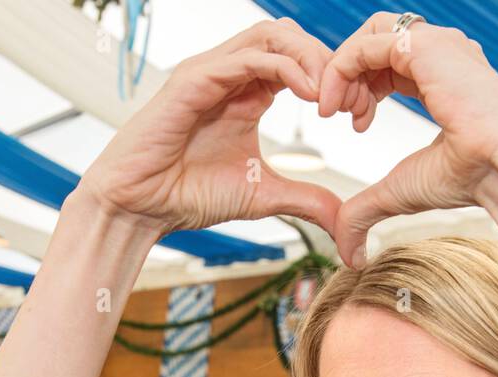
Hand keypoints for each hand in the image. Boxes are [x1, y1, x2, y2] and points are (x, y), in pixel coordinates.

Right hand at [78, 19, 368, 236]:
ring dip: (310, 59)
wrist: (139, 208)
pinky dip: (284, 69)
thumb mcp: (262, 196)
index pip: (299, 60)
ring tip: (332, 96)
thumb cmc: (187, 195)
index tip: (359, 114)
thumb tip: (344, 219)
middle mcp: (229, 74)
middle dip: (329, 63)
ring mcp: (210, 72)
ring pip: (271, 36)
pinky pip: (247, 58)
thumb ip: (305, 200)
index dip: (335, 79)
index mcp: (247, 92)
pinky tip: (308, 95)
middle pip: (290, 37)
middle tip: (352, 103)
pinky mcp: (193, 80)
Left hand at [319, 13, 497, 265]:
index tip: (356, 124)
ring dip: (342, 71)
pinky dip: (341, 69)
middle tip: (340, 113)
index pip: (387, 61)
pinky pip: (365, 44)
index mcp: (442, 76)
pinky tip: (338, 105)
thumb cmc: (468, 177)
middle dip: (348, 75)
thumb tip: (350, 257)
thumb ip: (367, 213)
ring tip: (338, 110)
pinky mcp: (425, 46)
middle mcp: (441, 53)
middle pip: (374, 40)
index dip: (361, 88)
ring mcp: (435, 44)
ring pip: (367, 35)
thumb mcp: (401, 193)